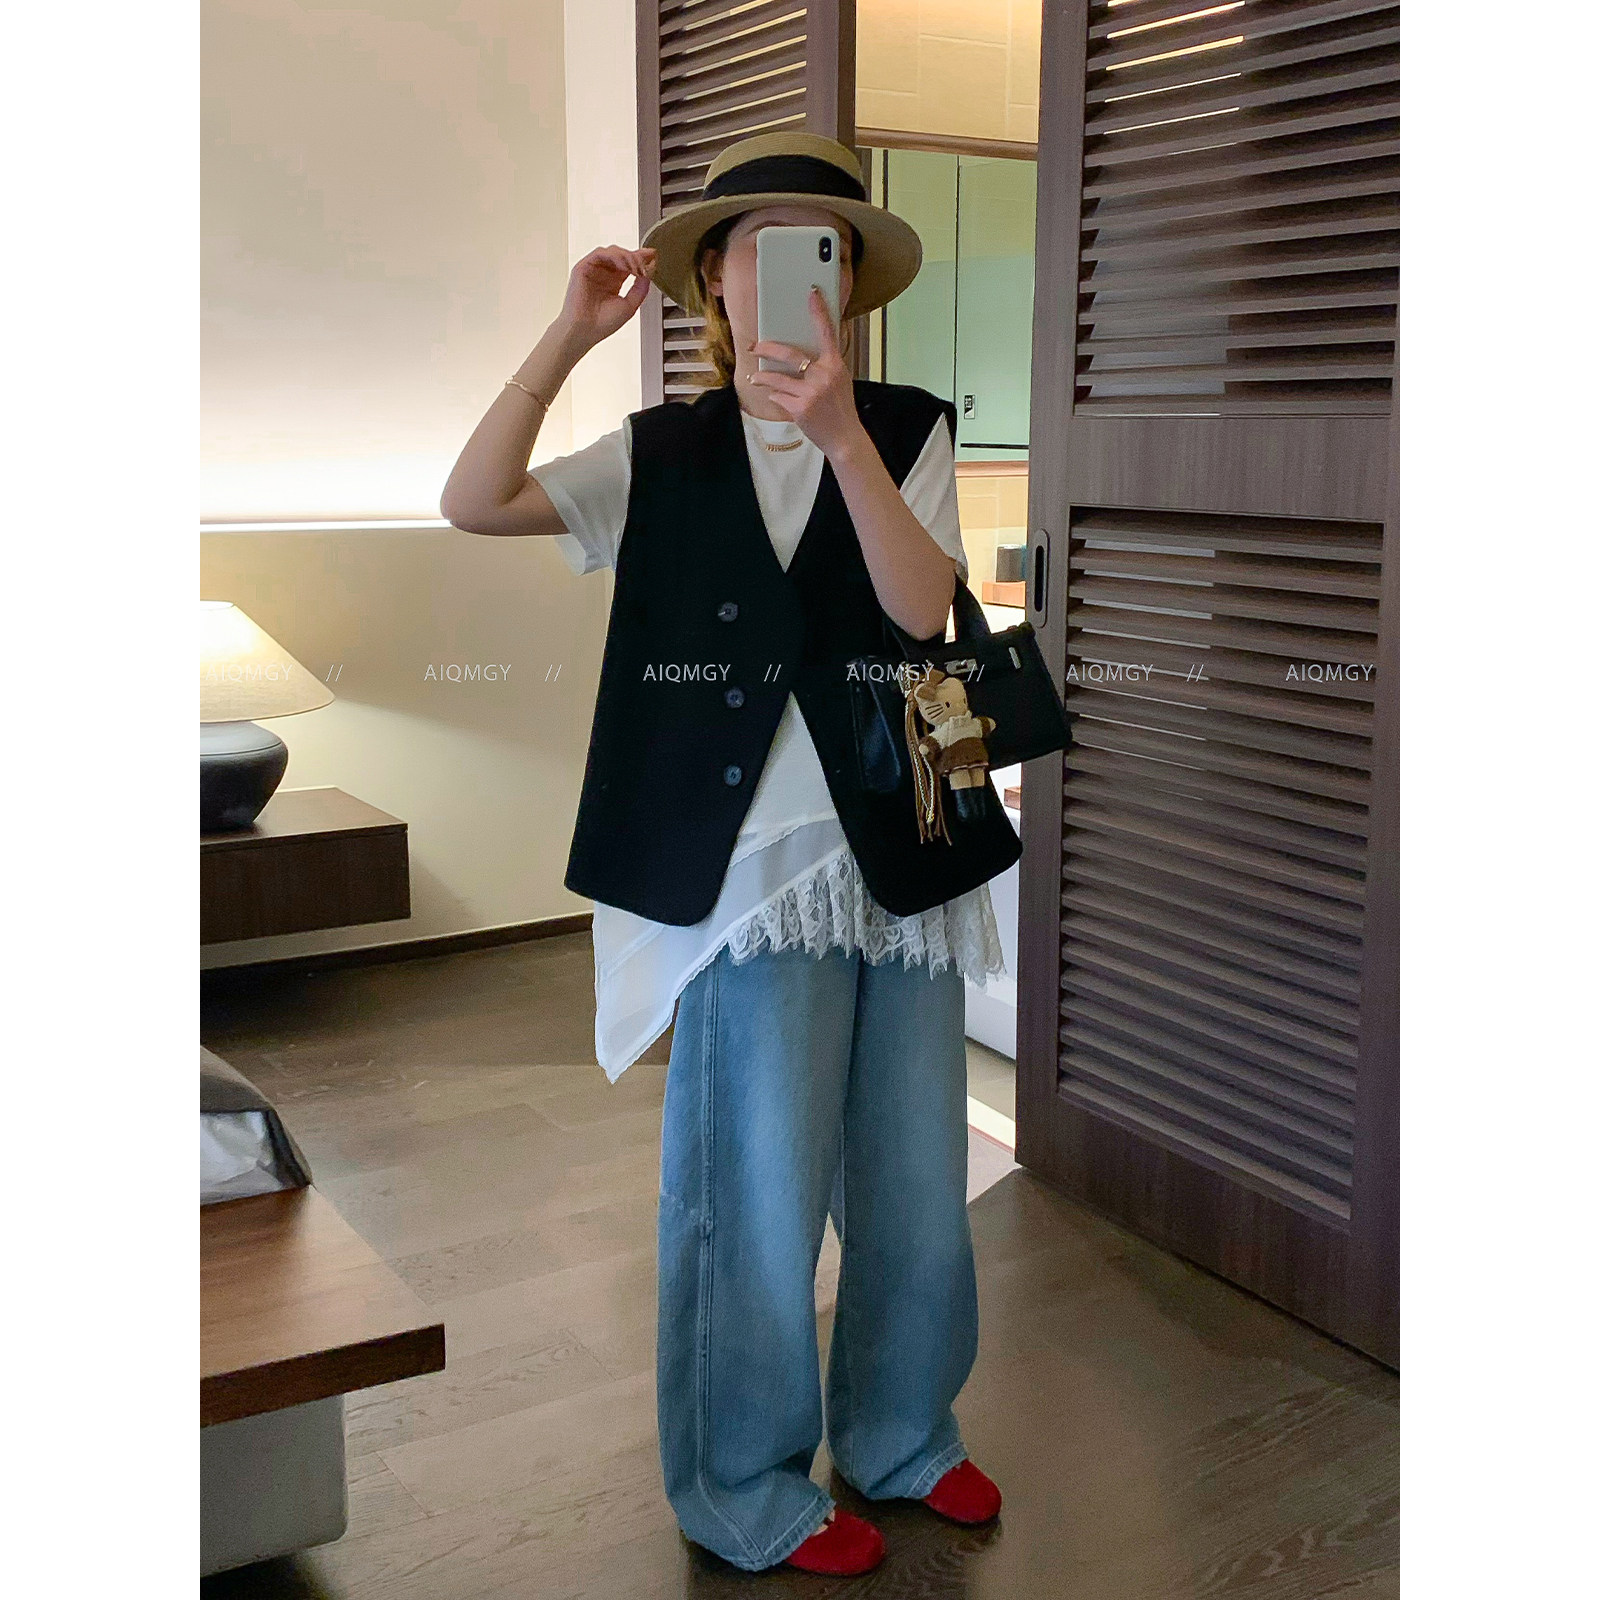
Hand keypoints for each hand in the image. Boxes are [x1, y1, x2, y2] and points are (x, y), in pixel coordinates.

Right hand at [557, 246, 655, 350]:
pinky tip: (624, 264)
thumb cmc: (602, 324)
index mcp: (614, 282)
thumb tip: (650, 271)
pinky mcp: (583, 267)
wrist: (584, 331)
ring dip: (627, 256)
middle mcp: (604, 274)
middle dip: (637, 256)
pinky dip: (614, 256)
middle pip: (622, 256)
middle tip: (647, 260)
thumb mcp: (630, 305)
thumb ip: (641, 288)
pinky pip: (600, 253)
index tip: (653, 256)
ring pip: (612, 252)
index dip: (642, 259)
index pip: (629, 265)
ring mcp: (593, 270)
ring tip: (636, 266)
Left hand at [747, 289, 865, 458]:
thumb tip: (803, 350)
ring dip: (762, 376)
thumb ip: (825, 365)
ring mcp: (810, 392)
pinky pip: (778, 396)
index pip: (827, 332)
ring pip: (776, 378)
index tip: (812, 294)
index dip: (819, 311)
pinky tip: (776, 397)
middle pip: (789, 354)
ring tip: (755, 377)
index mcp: (835, 365)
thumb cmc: (840, 408)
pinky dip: (774, 396)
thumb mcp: (840, 381)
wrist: (844, 438)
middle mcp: (823, 375)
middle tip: (754, 346)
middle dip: (766, 348)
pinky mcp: (799, 408)